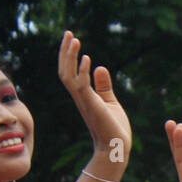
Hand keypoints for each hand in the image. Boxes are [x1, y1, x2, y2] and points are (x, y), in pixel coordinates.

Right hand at [58, 31, 130, 158]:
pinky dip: (82, 72)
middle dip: (65, 52)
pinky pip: (82, 87)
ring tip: (74, 40)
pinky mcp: (92, 106)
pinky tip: (87, 59)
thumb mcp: (110, 102)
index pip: (70, 72)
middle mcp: (80, 97)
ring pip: (68, 76)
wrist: (117, 149)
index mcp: (83, 96)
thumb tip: (99, 67)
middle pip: (64, 71)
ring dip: (70, 57)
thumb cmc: (114, 129)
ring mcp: (84, 102)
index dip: (69, 56)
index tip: (73, 39)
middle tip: (69, 33)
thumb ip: (104, 86)